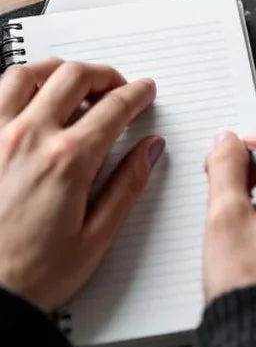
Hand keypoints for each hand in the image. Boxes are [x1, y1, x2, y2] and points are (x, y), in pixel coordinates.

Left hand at [0, 60, 162, 312]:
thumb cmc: (28, 276)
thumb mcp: (96, 237)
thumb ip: (128, 185)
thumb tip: (151, 150)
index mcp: (68, 160)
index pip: (114, 107)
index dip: (136, 94)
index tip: (143, 92)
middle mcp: (28, 138)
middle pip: (73, 77)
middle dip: (102, 74)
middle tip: (114, 85)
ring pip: (25, 74)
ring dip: (55, 70)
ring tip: (69, 81)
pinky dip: (13, 87)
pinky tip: (25, 99)